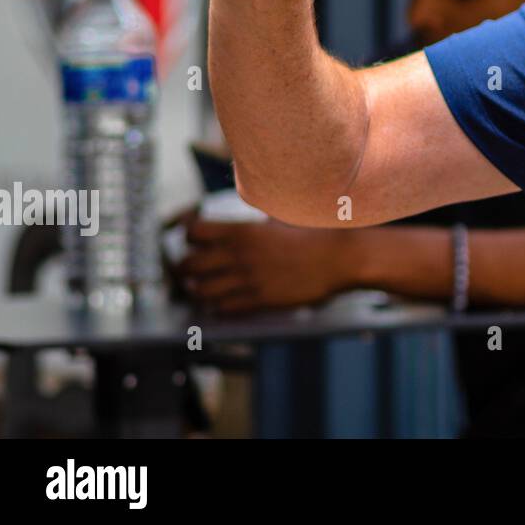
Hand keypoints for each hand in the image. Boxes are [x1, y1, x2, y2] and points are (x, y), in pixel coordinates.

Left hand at [175, 218, 358, 313]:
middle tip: (188, 270)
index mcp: (243, 231)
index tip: (193, 240)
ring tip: (201, 288)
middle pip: (189, 265)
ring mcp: (249, 280)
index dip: (188, 236)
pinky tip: (221, 302)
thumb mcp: (282, 216)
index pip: (194, 232)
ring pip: (201, 291)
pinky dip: (217, 306)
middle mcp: (240, 255)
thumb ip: (256, 219)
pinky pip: (224, 308)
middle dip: (183, 269)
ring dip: (198, 290)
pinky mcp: (261, 300)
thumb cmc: (316, 233)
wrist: (340, 257)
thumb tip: (244, 215)